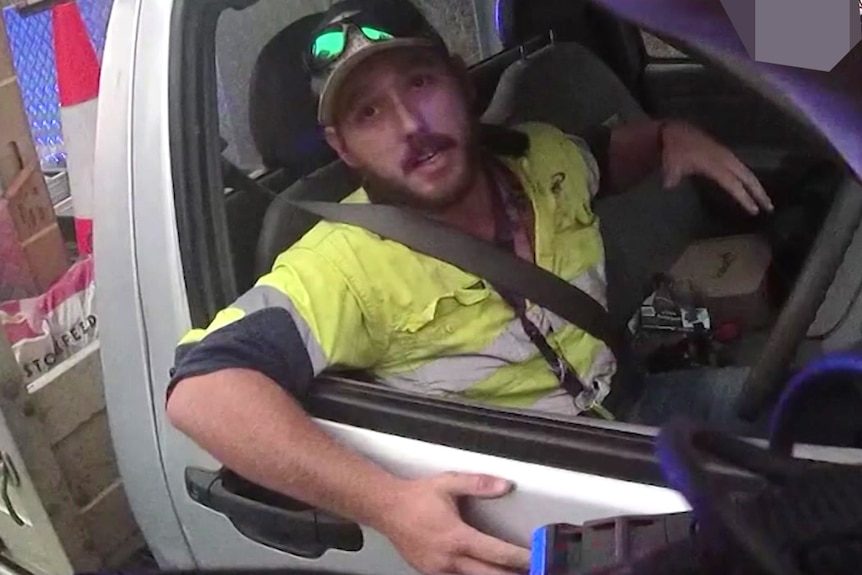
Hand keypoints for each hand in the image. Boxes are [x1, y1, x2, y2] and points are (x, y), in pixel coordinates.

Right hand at [377, 472, 530, 574]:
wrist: (386, 509)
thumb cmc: (416, 497)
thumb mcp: (449, 483)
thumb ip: (478, 484)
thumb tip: (504, 485)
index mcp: (457, 537)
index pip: (497, 553)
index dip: (519, 558)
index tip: (535, 558)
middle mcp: (449, 558)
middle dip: (512, 574)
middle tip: (531, 569)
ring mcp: (439, 569)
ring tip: (508, 571)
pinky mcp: (431, 572)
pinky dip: (473, 574)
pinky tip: (482, 569)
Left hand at [661, 121, 773, 215]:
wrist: (676, 131)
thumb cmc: (674, 149)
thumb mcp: (670, 163)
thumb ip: (672, 176)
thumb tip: (668, 185)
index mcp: (714, 164)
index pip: (733, 184)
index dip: (744, 197)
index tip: (754, 210)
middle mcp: (725, 159)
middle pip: (748, 178)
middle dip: (759, 193)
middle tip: (770, 208)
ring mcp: (727, 155)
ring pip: (747, 172)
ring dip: (756, 186)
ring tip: (765, 200)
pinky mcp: (725, 154)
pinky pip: (741, 168)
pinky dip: (748, 178)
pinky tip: (752, 187)